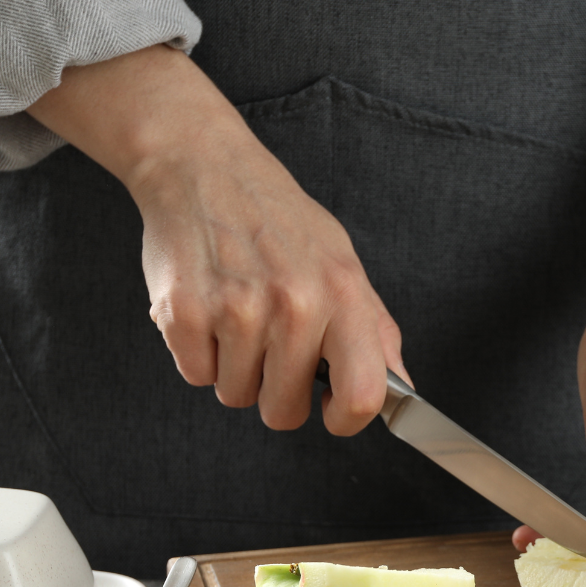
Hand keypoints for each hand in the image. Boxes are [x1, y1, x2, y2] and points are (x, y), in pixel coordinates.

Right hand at [28, 44, 407, 433]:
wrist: (204, 166)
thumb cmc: (279, 221)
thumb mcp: (344, 265)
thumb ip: (377, 333)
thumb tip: (402, 390)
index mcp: (342, 296)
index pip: (363, 397)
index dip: (346, 420)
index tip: (330, 410)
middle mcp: (294, 305)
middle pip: (284, 412)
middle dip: (276, 391)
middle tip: (270, 343)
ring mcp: (236, 309)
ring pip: (236, 395)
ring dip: (235, 368)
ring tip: (237, 316)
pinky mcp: (183, 312)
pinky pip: (196, 374)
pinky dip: (199, 353)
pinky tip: (209, 310)